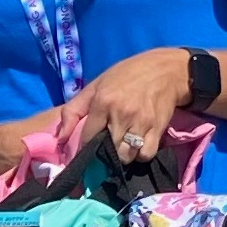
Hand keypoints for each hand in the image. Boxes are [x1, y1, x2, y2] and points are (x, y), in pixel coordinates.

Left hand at [69, 48, 196, 163]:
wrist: (167, 70)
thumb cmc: (127, 75)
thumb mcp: (96, 85)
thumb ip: (73, 110)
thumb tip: (59, 138)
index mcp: (103, 101)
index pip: (87, 137)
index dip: (86, 146)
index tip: (88, 146)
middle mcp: (121, 114)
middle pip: (108, 150)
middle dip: (106, 152)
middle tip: (108, 145)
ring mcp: (140, 122)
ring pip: (127, 156)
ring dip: (123, 155)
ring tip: (123, 145)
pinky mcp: (157, 129)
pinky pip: (146, 154)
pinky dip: (141, 154)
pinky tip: (138, 144)